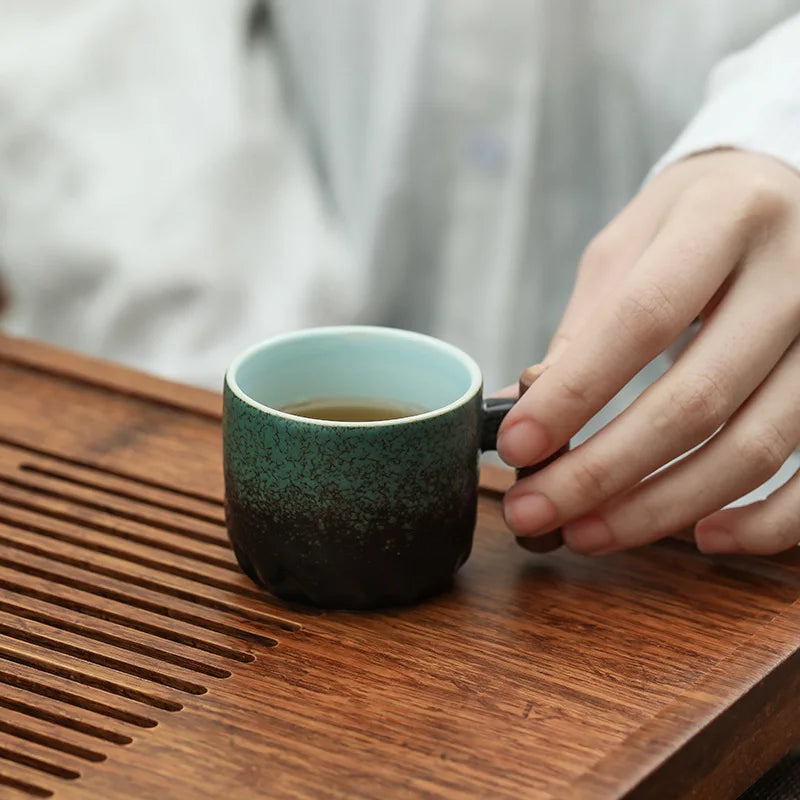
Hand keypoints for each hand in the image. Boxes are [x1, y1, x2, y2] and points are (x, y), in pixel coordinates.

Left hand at [498, 150, 799, 555]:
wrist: (783, 194)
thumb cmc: (691, 224)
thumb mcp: (628, 248)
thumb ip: (585, 328)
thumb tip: (522, 411)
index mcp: (725, 218)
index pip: (643, 318)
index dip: (575, 393)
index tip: (516, 446)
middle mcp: (796, 273)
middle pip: (697, 398)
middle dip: (603, 471)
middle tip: (535, 510)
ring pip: (755, 448)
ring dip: (662, 507)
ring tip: (587, 533)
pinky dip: (766, 523)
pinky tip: (702, 536)